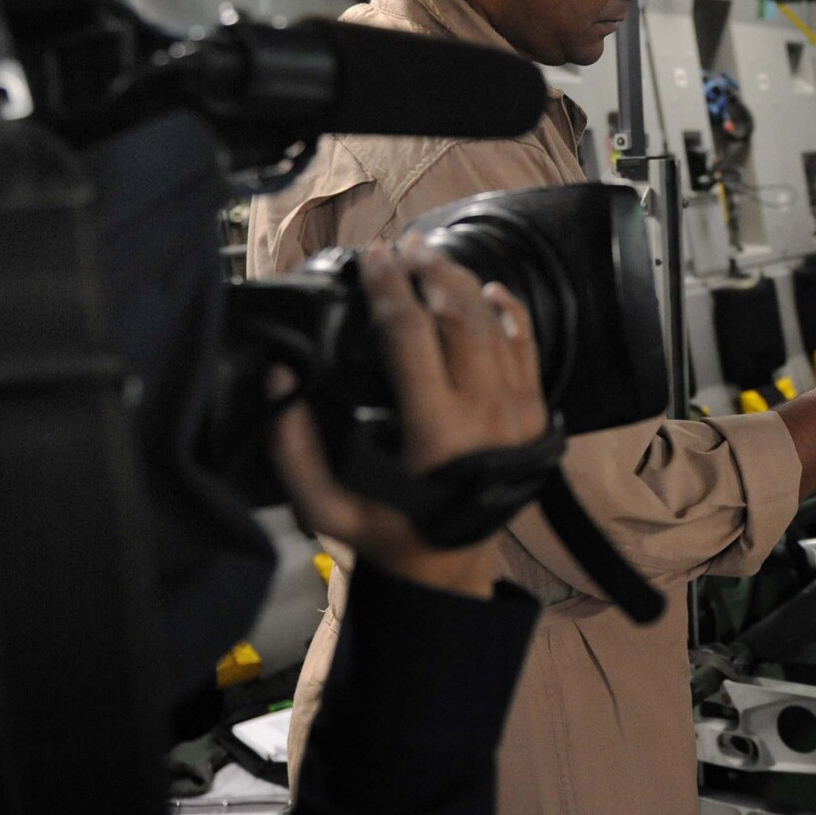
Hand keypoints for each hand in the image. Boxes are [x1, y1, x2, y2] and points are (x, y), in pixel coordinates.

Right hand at [268, 242, 545, 596]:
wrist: (452, 567)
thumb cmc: (385, 532)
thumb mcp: (325, 507)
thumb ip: (293, 447)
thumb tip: (279, 378)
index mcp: (436, 431)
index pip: (412, 335)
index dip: (390, 288)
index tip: (372, 256)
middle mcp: (486, 413)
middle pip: (459, 317)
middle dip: (429, 274)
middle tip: (402, 247)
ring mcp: (519, 412)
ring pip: (495, 326)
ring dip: (463, 284)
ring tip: (433, 258)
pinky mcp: (536, 414)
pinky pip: (527, 348)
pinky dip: (510, 312)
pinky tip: (489, 289)